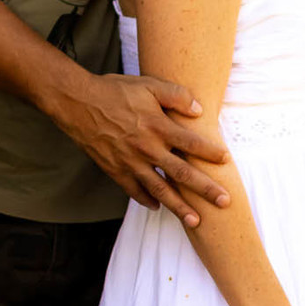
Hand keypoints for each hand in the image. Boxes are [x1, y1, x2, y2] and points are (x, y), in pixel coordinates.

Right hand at [55, 71, 230, 226]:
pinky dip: (147, 200)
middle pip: (182, 174)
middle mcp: (148, 149)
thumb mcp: (148, 84)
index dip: (211, 152)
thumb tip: (199, 110)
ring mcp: (131, 163)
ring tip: (196, 221)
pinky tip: (159, 207)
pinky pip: (134, 191)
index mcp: (158, 126)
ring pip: (161, 190)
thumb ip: (176, 95)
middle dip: (205, 189)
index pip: (192, 143)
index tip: (226, 161)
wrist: (77, 104)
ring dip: (179, 207)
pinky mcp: (116, 171)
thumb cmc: (114, 91)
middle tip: (225, 202)